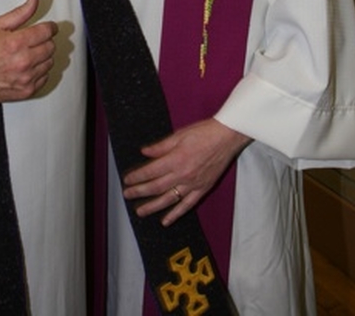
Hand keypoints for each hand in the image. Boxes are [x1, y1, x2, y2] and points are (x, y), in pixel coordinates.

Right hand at [0, 0, 58, 102]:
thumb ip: (20, 13)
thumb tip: (33, 0)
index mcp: (16, 43)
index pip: (46, 31)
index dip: (50, 27)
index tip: (50, 27)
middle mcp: (23, 61)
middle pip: (50, 47)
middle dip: (45, 41)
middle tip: (35, 41)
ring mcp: (26, 78)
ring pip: (49, 62)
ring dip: (43, 57)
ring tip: (29, 54)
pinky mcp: (26, 90)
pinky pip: (45, 78)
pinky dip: (39, 72)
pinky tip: (29, 67)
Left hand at [122, 118, 251, 225]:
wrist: (226, 138)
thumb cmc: (204, 133)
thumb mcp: (179, 135)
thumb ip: (161, 146)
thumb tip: (144, 152)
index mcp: (175, 159)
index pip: (150, 172)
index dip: (137, 177)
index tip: (127, 180)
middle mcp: (183, 174)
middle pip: (156, 187)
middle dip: (139, 192)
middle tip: (127, 195)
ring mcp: (193, 184)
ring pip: (169, 199)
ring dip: (152, 207)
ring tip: (140, 212)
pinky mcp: (203, 189)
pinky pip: (187, 205)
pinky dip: (175, 214)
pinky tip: (166, 221)